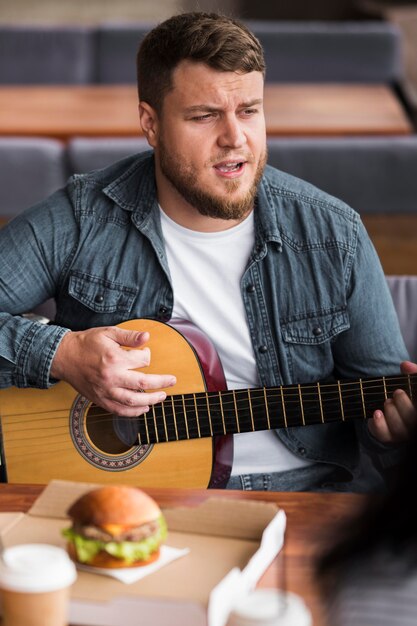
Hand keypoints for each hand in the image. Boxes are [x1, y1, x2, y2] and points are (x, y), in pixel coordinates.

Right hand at [51, 326, 175, 415]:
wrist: (64, 357)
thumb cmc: (86, 343)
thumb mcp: (108, 333)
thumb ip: (129, 336)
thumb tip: (147, 337)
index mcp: (114, 359)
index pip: (142, 360)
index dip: (148, 356)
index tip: (146, 353)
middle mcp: (111, 377)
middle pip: (143, 383)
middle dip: (161, 383)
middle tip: (172, 381)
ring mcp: (105, 391)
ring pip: (133, 401)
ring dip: (151, 400)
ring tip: (161, 397)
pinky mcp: (99, 400)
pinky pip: (119, 410)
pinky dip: (133, 412)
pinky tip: (143, 408)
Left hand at [368, 361, 416, 442]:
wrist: (392, 408)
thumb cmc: (407, 395)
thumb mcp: (411, 383)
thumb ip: (412, 373)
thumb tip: (405, 365)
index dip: (411, 400)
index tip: (400, 391)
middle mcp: (414, 425)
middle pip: (412, 420)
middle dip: (404, 405)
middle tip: (396, 393)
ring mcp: (403, 434)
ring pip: (399, 430)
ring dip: (392, 413)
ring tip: (387, 401)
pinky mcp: (389, 437)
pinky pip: (384, 435)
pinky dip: (379, 424)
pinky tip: (377, 413)